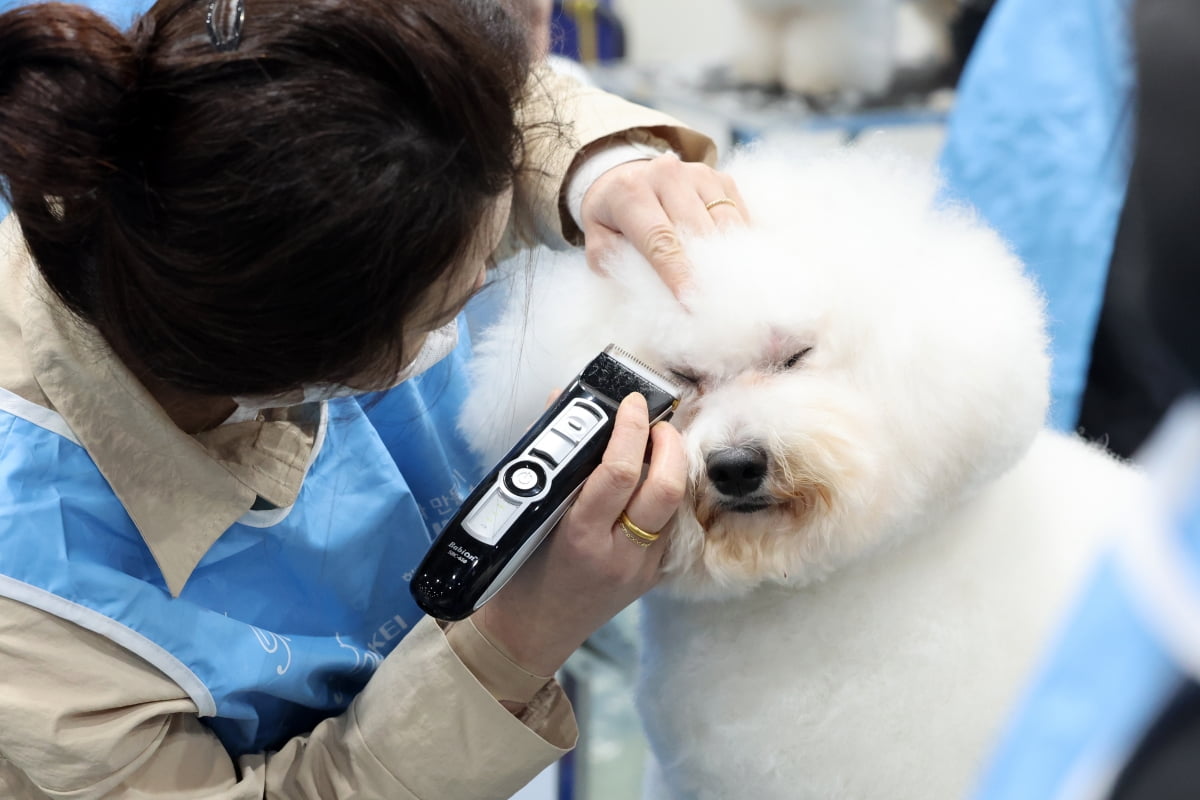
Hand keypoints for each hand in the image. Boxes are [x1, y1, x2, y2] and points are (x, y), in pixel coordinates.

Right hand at [473, 393, 686, 676]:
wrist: (527, 636)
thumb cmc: (517, 575)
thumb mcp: (525, 517)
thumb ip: (549, 462)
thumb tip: (564, 404)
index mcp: (581, 539)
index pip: (621, 473)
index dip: (630, 429)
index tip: (629, 402)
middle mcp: (619, 556)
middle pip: (667, 488)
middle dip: (668, 443)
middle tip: (654, 420)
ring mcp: (640, 570)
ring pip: (675, 505)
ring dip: (671, 466)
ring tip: (654, 442)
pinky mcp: (651, 577)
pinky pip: (669, 525)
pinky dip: (663, 494)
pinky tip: (648, 479)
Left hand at [578, 154, 747, 297]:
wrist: (625, 176)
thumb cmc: (612, 218)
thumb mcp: (597, 243)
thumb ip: (617, 264)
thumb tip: (651, 286)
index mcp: (630, 192)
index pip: (659, 240)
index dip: (678, 272)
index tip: (691, 300)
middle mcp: (666, 175)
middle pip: (697, 231)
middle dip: (707, 270)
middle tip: (714, 303)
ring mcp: (698, 174)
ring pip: (725, 222)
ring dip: (730, 257)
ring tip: (731, 288)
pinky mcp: (721, 178)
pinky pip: (739, 215)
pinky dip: (741, 242)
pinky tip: (737, 263)